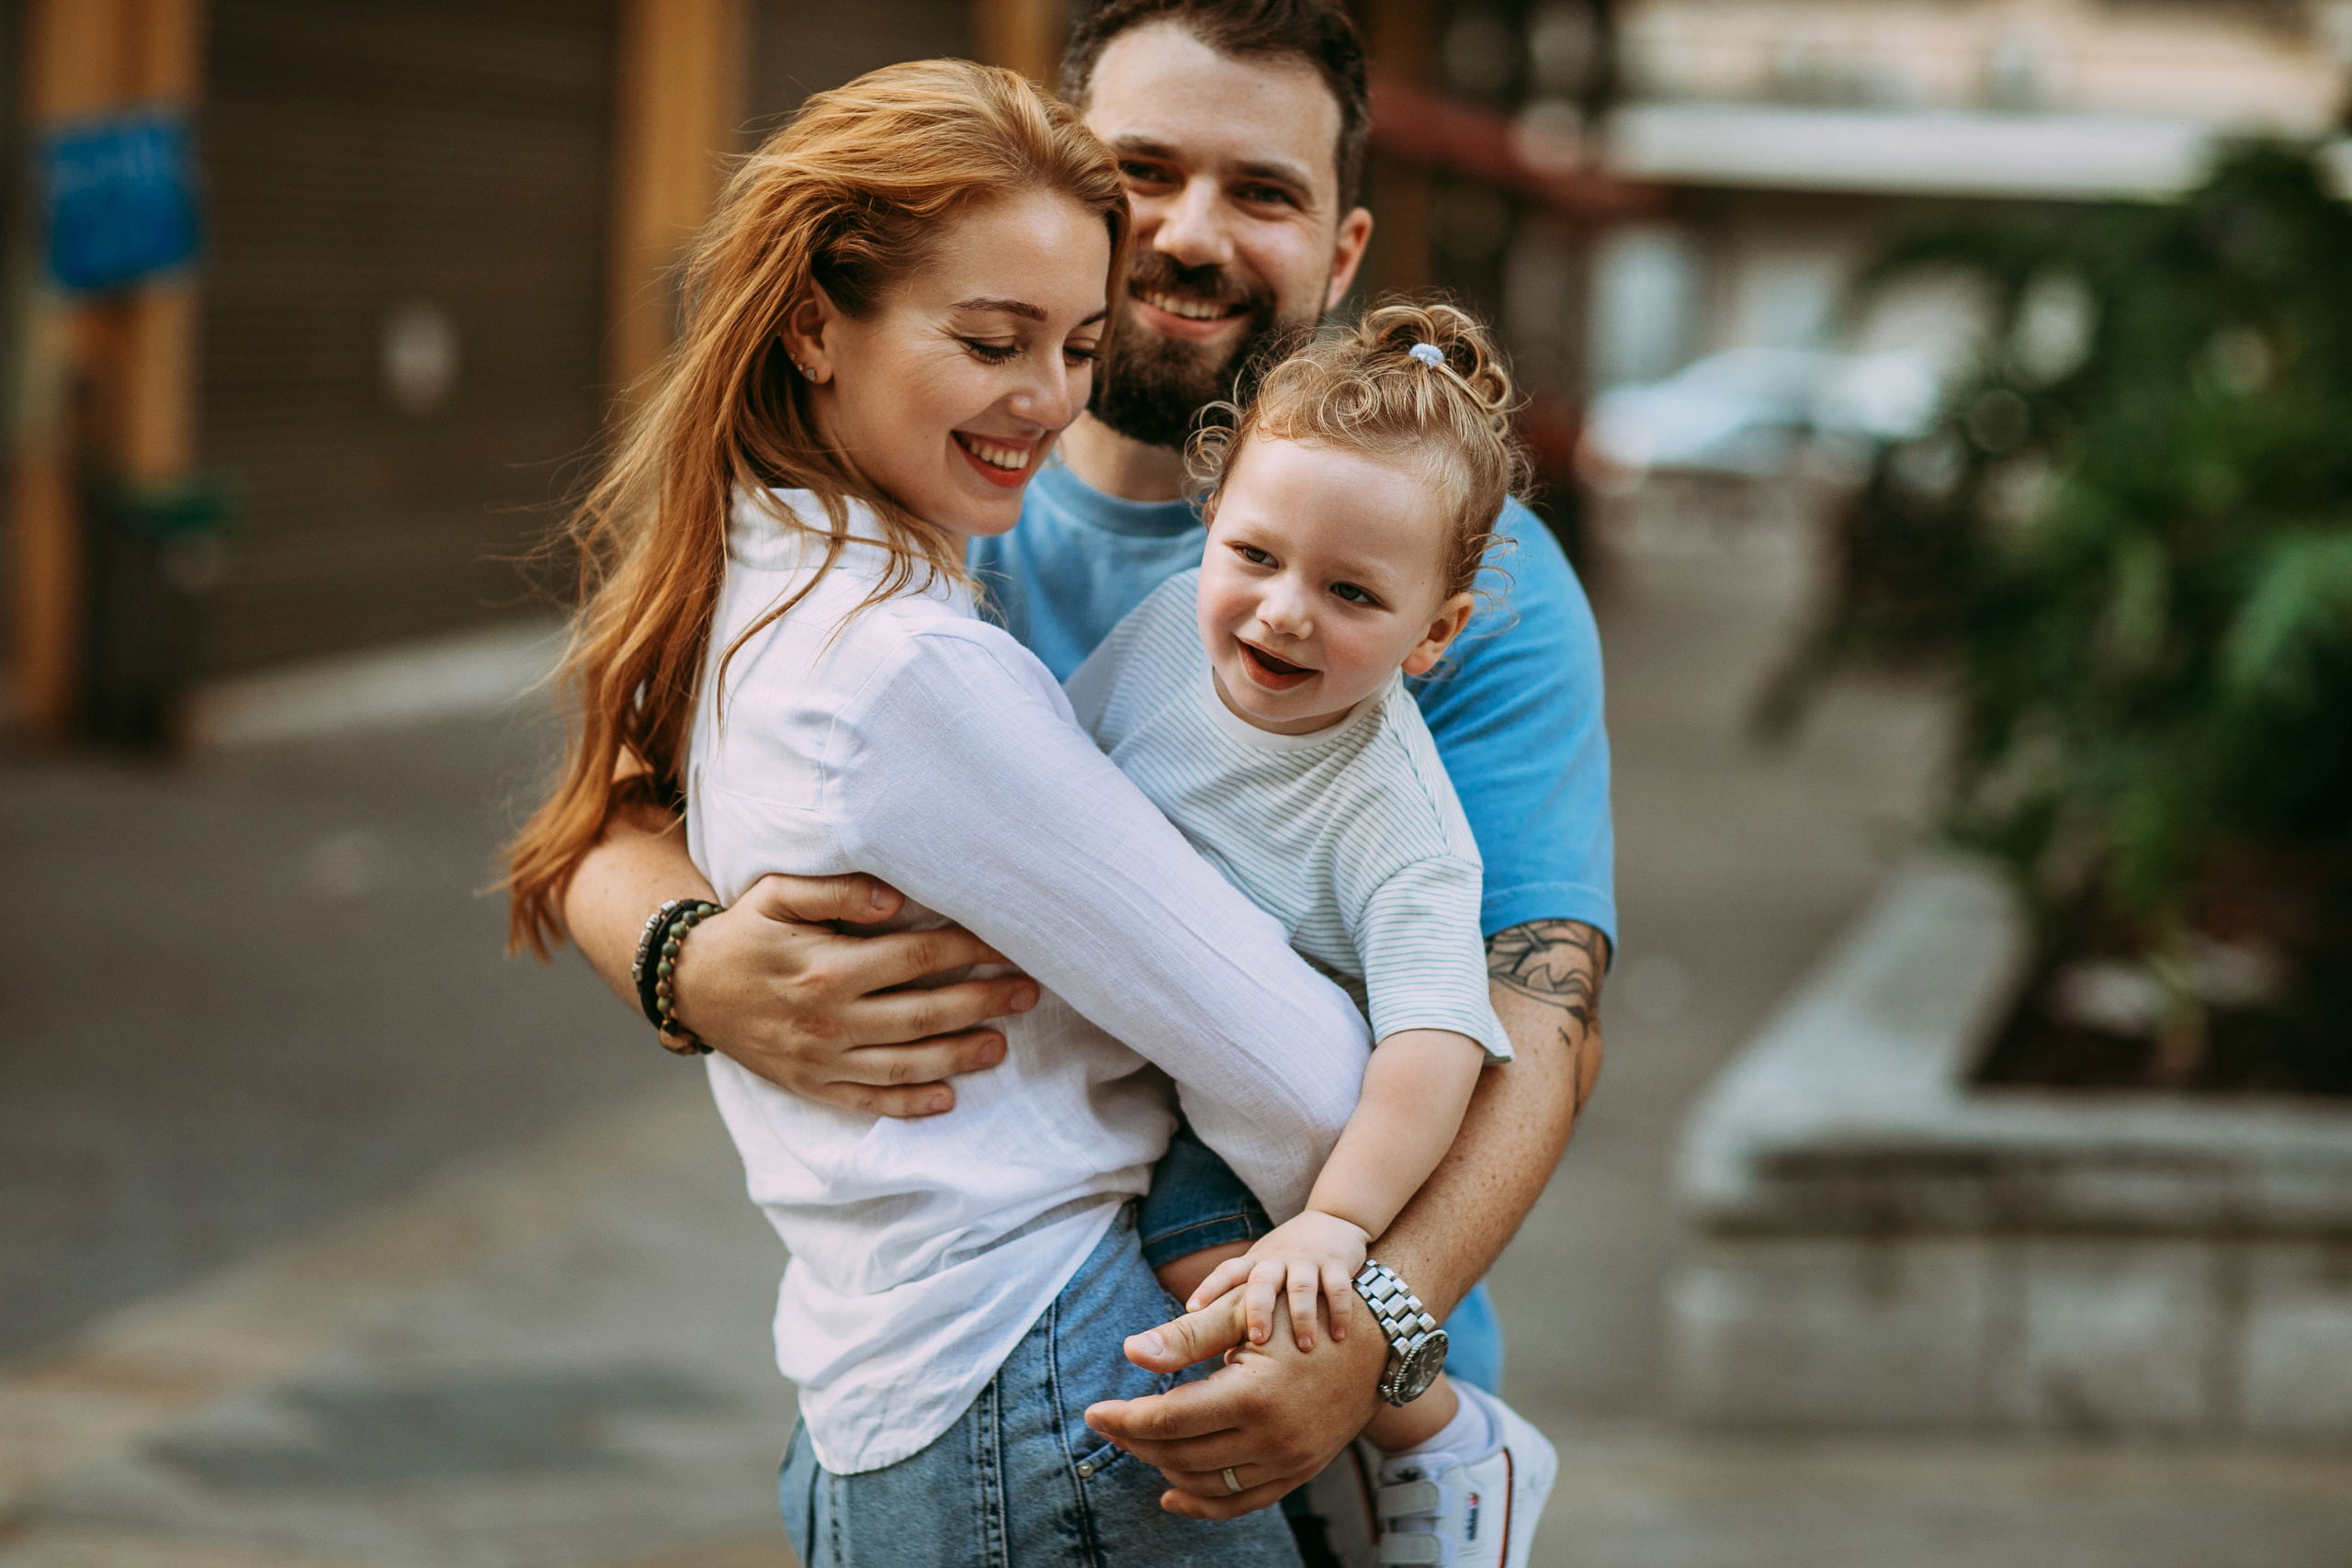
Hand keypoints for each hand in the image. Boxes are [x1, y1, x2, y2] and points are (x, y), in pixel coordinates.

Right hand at [672, 873, 1039, 1115]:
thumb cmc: (743, 931)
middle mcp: (828, 1019)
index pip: (915, 958)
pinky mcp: (811, 1086)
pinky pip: (868, 1103)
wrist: (687, 986)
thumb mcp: (778, 893)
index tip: (1008, 945)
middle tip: (1028, 992)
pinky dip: (910, 1107)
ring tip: (1002, 1046)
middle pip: (923, 1014)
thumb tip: (897, 898)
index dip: (967, 951)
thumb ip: (837, 890)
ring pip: (905, 1065)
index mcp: (826, 967)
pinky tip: (949, 1099)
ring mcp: (821, 1059)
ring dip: (959, 1056)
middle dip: (982, 1003)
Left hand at [1085, 1286, 1386, 1518]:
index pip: (1168, 1421)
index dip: (1124, 1419)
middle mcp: (1273, 1439)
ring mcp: (1290, 1462)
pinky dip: (1203, 1501)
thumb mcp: (1244, 1314)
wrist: (1377, 1341)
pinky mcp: (1300, 1471)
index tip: (1093, 1413)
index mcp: (1253, 1398)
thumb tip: (1129, 1351)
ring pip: (1208, 1484)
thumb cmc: (1304, 1314)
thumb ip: (1185, 1337)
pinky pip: (1242, 1502)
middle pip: (1182, 1455)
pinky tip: (1171, 1491)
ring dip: (1164, 1468)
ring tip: (1139, 1445)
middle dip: (1137, 1442)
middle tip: (1110, 1424)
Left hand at [1186, 1211, 1367, 1351]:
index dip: (1209, 1288)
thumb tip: (1226, 1357)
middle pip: (1262, 1281)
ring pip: (1301, 1286)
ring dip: (1302, 1317)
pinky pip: (1337, 1287)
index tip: (1192, 1309)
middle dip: (1258, 1310)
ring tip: (1305, 1346)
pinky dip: (1339, 1311)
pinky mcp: (1336, 1263)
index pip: (1227, 1272)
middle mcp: (1277, 1260)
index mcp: (1255, 1263)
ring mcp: (1307, 1260)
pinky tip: (1340, 1335)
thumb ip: (1244, 1306)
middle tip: (1257, 1340)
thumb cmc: (1287, 1261)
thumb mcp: (1261, 1272)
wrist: (1332, 1221)